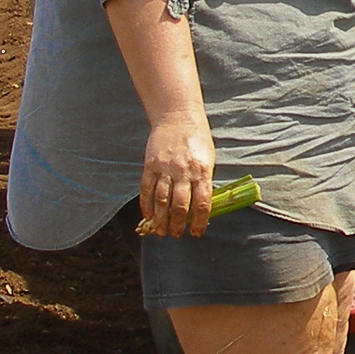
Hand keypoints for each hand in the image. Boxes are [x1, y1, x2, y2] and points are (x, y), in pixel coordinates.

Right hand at [138, 113, 216, 236]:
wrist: (178, 118)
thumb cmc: (197, 140)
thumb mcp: (208, 159)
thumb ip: (204, 181)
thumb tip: (201, 207)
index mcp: (202, 170)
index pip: (202, 202)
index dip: (199, 221)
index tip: (196, 233)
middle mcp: (183, 171)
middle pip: (180, 205)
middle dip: (178, 224)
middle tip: (176, 235)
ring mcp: (165, 168)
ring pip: (161, 200)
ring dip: (161, 219)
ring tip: (161, 231)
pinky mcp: (150, 165)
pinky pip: (146, 189)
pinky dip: (146, 205)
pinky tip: (147, 216)